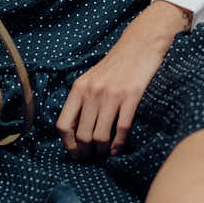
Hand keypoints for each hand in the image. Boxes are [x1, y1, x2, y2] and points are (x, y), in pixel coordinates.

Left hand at [56, 1, 191, 155]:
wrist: (140, 45)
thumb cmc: (115, 65)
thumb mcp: (91, 79)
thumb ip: (82, 100)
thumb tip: (75, 130)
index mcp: (79, 88)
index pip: (63, 124)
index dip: (68, 144)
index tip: (75, 153)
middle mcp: (92, 92)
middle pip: (82, 135)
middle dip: (87, 152)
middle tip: (92, 157)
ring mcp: (111, 95)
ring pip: (100, 136)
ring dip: (103, 151)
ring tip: (106, 153)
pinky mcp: (131, 97)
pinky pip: (121, 129)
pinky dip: (119, 144)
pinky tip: (119, 149)